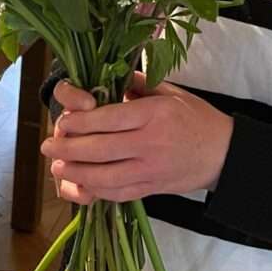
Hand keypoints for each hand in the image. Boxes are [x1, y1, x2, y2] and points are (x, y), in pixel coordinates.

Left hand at [40, 73, 234, 205]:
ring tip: (57, 166)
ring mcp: (150, 170)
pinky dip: (95, 191)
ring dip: (75, 173)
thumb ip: (137, 84)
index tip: (63, 121)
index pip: (108, 119)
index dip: (79, 122)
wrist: (224, 153)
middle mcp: (149, 143)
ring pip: (104, 176)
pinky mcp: (151, 189)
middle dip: (68, 148)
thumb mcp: (170, 92)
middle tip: (48, 145)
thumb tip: (106, 77)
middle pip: (99, 149)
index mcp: (153, 114)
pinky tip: (80, 184)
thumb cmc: (196, 117)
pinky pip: (117, 194)